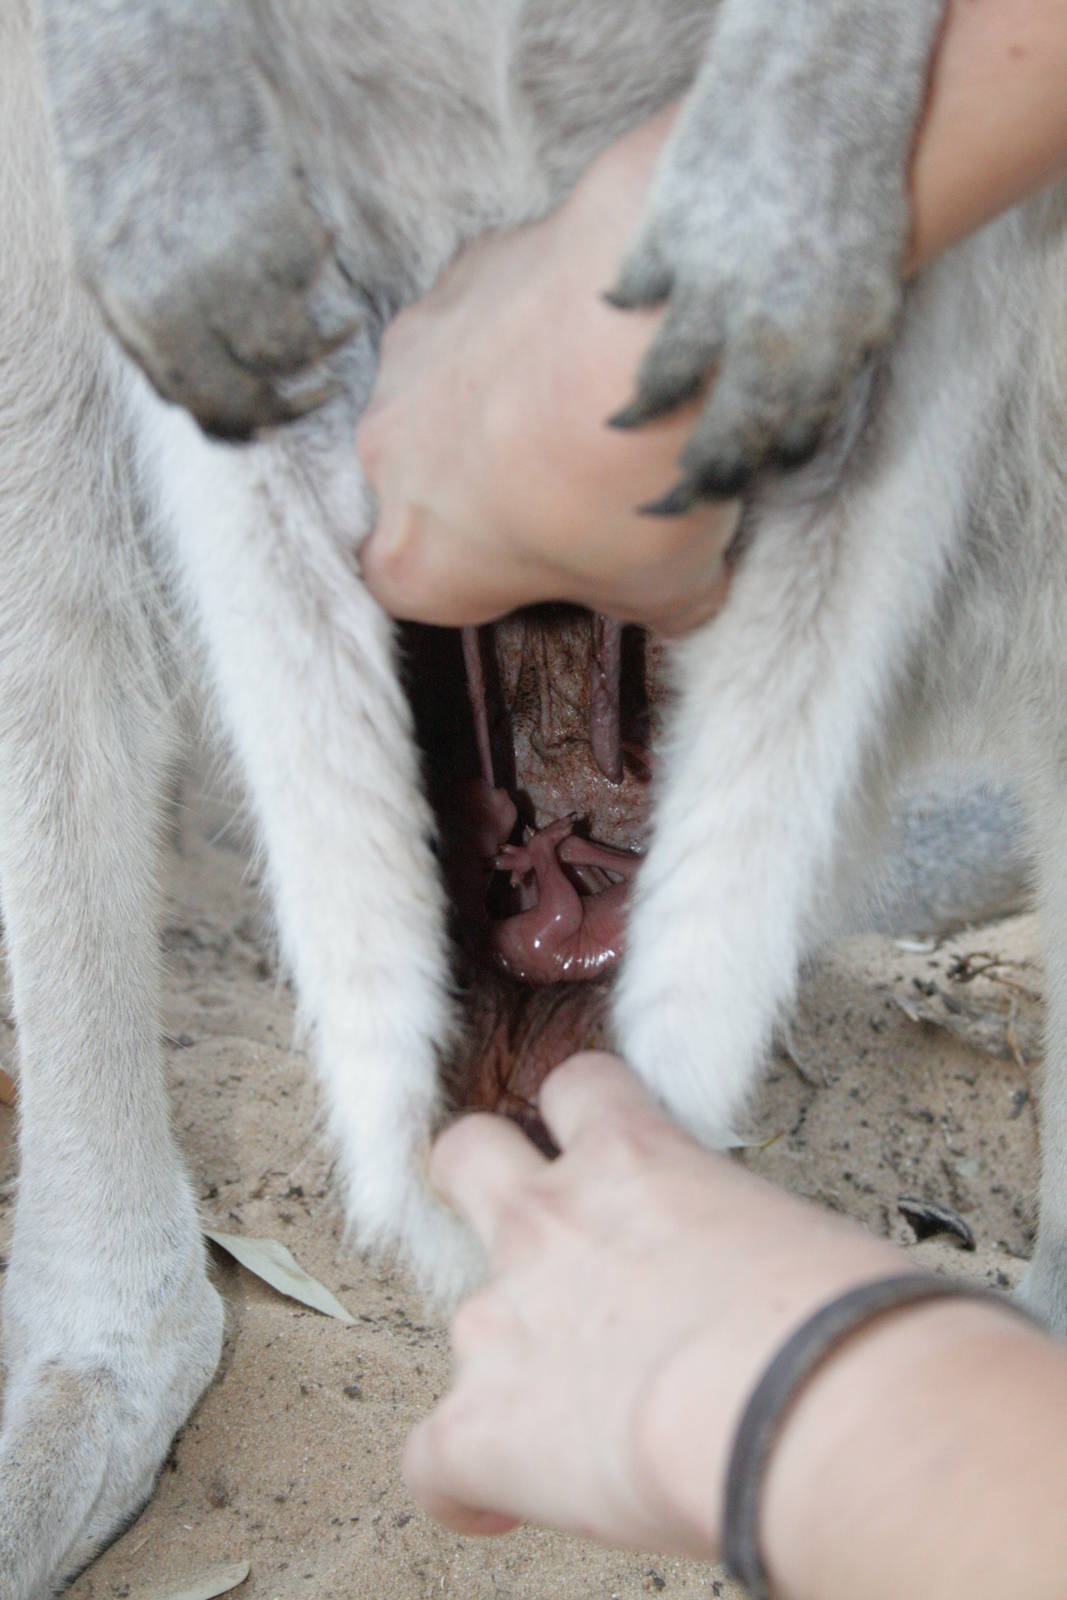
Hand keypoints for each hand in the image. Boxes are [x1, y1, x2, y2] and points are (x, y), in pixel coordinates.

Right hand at [357, 110, 738, 637]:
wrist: (650, 338)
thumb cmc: (631, 487)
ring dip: (506, 398)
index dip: (476, 578)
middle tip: (581, 481)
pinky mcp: (461, 270)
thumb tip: (680, 606)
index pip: (414, 588)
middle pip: (426, 483)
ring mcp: (413, 357)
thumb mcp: (668, 588)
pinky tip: (602, 332)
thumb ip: (658, 607)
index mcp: (418, 560)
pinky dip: (534, 324)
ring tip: (599, 398)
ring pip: (449, 391)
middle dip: (488, 483)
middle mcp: (388, 457)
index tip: (537, 568)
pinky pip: (489, 311)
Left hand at [403, 1053, 901, 1557]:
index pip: (580, 1088)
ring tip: (561, 1405)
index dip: (582, 1120)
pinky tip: (507, 1502)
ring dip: (500, 1352)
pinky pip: (431, 1460)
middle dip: (481, 1186)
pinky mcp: (482, 1424)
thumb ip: (737, 1234)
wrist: (802, 1406)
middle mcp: (549, 1221)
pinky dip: (466, 1484)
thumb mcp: (791, 1229)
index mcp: (634, 1155)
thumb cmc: (839, 1320)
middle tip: (528, 1237)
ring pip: (455, 1311)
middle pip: (467, 1153)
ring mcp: (502, 1318)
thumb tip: (760, 1287)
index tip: (599, 1163)